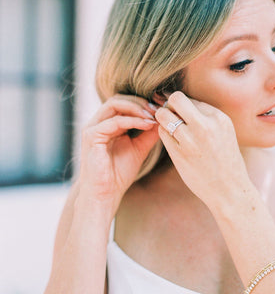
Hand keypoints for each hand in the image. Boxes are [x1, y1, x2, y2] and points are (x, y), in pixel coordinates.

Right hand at [78, 95, 159, 215]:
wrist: (106, 194)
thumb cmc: (119, 174)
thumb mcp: (139, 149)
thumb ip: (148, 134)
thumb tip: (163, 119)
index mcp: (107, 124)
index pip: (124, 102)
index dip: (143, 102)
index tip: (162, 108)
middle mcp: (98, 122)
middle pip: (119, 99)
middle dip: (141, 102)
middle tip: (159, 109)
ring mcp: (92, 127)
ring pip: (115, 104)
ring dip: (137, 107)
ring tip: (154, 115)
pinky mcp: (91, 136)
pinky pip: (114, 121)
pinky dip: (132, 120)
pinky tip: (147, 124)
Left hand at [155, 91, 248, 209]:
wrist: (229, 190)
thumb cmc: (226, 163)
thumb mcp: (225, 133)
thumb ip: (207, 119)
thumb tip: (182, 105)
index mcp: (219, 118)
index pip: (192, 99)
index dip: (183, 107)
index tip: (183, 117)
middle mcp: (205, 125)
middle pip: (176, 99)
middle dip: (170, 106)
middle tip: (171, 117)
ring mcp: (191, 139)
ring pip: (164, 115)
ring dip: (163, 119)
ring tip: (170, 130)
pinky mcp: (179, 153)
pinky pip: (162, 133)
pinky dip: (164, 134)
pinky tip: (172, 142)